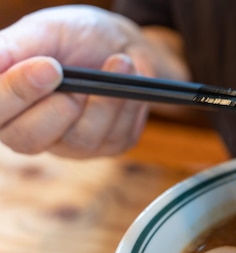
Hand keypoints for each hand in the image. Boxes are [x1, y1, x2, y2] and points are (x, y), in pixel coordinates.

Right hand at [0, 6, 185, 157]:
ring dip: (103, 99)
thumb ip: (12, 48)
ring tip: (119, 61)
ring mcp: (73, 144)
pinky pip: (116, 135)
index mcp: (6, 103)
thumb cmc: (74, 37)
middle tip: (72, 72)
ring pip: (80, 139)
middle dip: (55, 107)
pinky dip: (126, 102)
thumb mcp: (43, 31)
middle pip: (27, 139)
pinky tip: (130, 76)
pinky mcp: (109, 145)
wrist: (123, 43)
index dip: (17, 94)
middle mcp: (33, 130)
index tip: (48, 67)